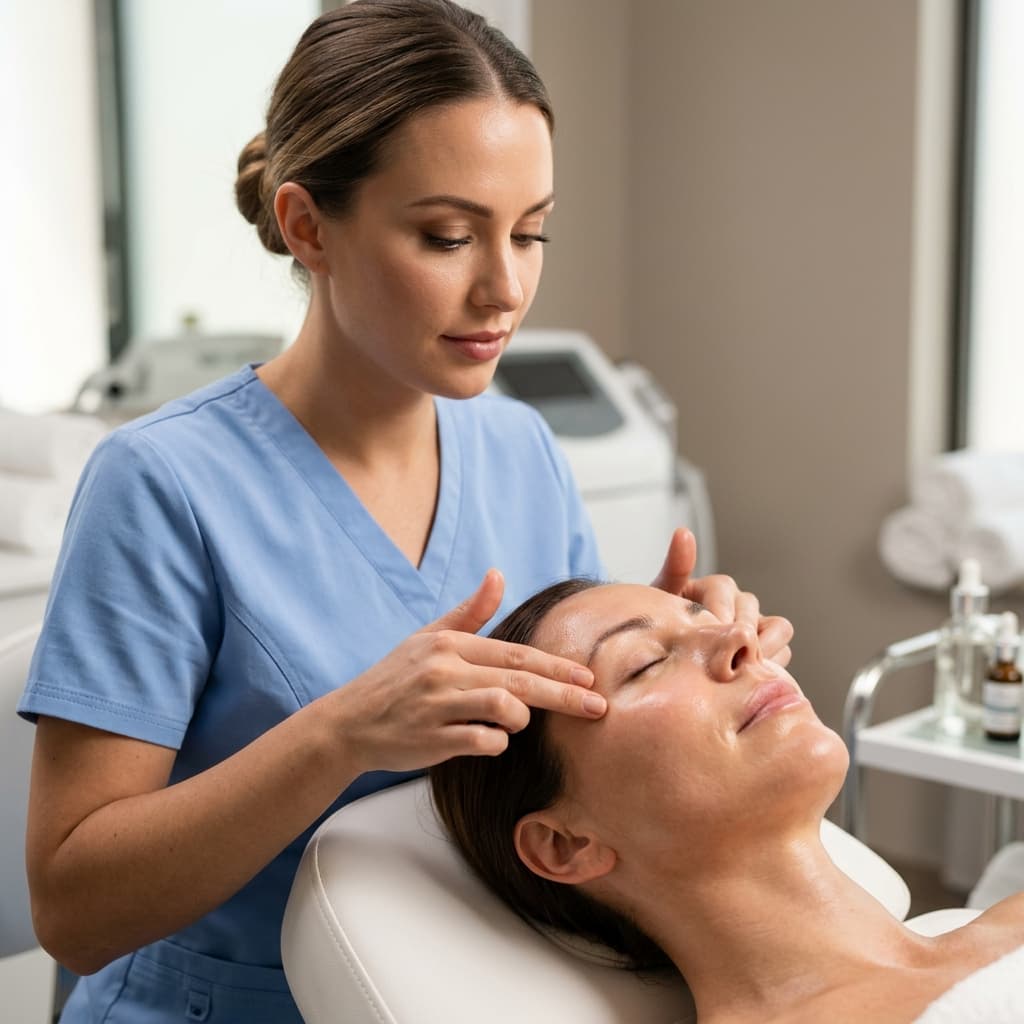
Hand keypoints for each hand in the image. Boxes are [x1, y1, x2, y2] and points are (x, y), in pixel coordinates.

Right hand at [329, 569, 605, 772]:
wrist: (348, 723)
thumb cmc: (395, 680)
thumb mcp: (428, 638)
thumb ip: (470, 612)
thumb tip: (498, 574)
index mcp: (449, 644)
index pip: (516, 654)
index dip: (556, 667)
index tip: (588, 678)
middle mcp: (444, 669)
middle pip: (520, 680)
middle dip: (565, 694)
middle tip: (598, 707)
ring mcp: (437, 704)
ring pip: (503, 707)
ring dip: (521, 719)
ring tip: (517, 723)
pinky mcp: (430, 739)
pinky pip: (482, 741)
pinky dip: (495, 743)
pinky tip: (490, 740)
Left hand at [651, 527, 793, 666]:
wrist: (668, 657)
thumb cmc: (663, 626)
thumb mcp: (662, 598)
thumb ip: (674, 568)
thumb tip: (683, 532)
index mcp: (713, 587)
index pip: (724, 587)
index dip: (719, 609)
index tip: (712, 628)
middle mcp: (739, 602)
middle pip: (753, 609)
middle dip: (741, 630)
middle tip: (727, 653)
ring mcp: (756, 626)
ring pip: (778, 628)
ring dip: (764, 646)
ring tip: (743, 666)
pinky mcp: (768, 649)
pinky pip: (783, 652)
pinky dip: (773, 663)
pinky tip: (751, 677)